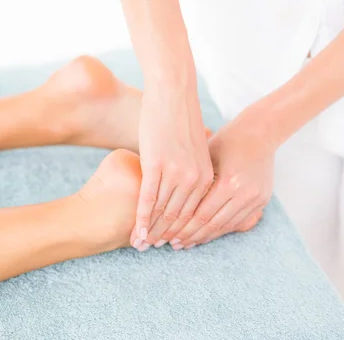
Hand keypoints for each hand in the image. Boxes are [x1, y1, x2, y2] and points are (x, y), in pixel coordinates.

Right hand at [131, 85, 213, 250]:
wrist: (173, 93)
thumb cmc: (181, 120)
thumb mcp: (194, 150)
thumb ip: (193, 171)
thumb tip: (188, 185)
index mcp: (206, 176)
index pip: (194, 213)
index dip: (182, 231)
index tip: (171, 243)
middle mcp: (195, 178)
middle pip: (179, 217)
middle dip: (166, 236)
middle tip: (153, 249)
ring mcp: (176, 173)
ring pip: (163, 211)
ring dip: (151, 231)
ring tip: (141, 245)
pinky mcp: (156, 165)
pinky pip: (148, 198)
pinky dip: (142, 218)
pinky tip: (136, 230)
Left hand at [167, 106, 275, 249]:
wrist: (259, 132)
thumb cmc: (224, 140)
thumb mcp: (204, 158)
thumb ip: (190, 184)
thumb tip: (161, 208)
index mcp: (228, 181)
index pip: (200, 214)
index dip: (181, 228)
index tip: (164, 236)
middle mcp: (244, 193)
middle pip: (211, 224)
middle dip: (188, 236)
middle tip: (170, 245)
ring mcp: (255, 199)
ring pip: (224, 227)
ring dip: (203, 237)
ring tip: (183, 243)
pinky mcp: (262, 200)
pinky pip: (236, 222)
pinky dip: (218, 230)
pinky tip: (203, 235)